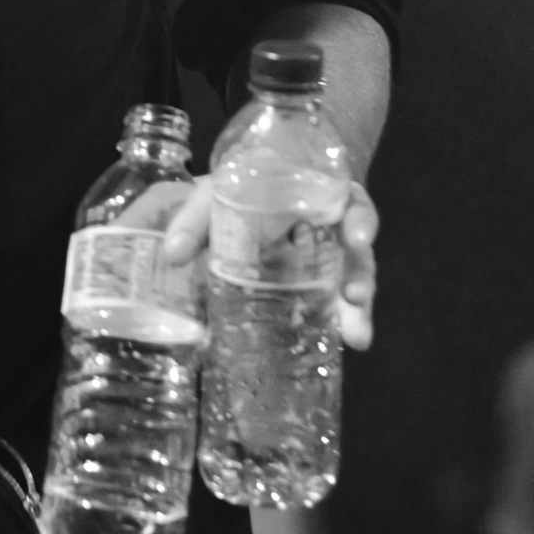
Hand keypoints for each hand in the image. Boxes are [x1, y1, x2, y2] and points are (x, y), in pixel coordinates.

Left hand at [162, 178, 379, 349]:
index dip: (360, 220)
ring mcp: (333, 256)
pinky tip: (350, 342)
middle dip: (362, 272)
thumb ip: (195, 220)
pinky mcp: (325, 282)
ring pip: (354, 278)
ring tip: (356, 334)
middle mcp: (335, 227)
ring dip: (357, 307)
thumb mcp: (215, 196)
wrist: (247, 197)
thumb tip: (172, 256)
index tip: (359, 238)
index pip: (351, 203)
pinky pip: (340, 300)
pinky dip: (345, 320)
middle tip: (355, 295)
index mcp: (319, 195)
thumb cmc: (239, 191)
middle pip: (359, 248)